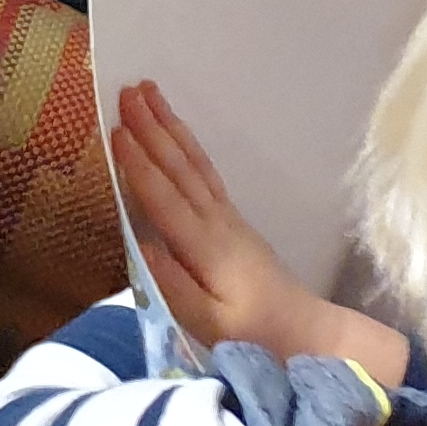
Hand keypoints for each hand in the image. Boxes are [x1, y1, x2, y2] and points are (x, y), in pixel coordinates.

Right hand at [108, 81, 387, 372]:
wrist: (310, 333)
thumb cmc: (254, 335)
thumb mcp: (210, 324)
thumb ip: (175, 286)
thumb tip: (142, 246)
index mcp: (207, 248)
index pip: (166, 199)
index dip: (140, 165)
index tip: (116, 130)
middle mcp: (217, 223)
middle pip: (180, 168)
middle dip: (151, 128)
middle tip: (127, 90)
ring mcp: (228, 218)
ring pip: (193, 163)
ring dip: (168, 126)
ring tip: (147, 93)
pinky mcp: (233, 220)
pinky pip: (205, 172)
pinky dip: (187, 146)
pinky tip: (174, 131)